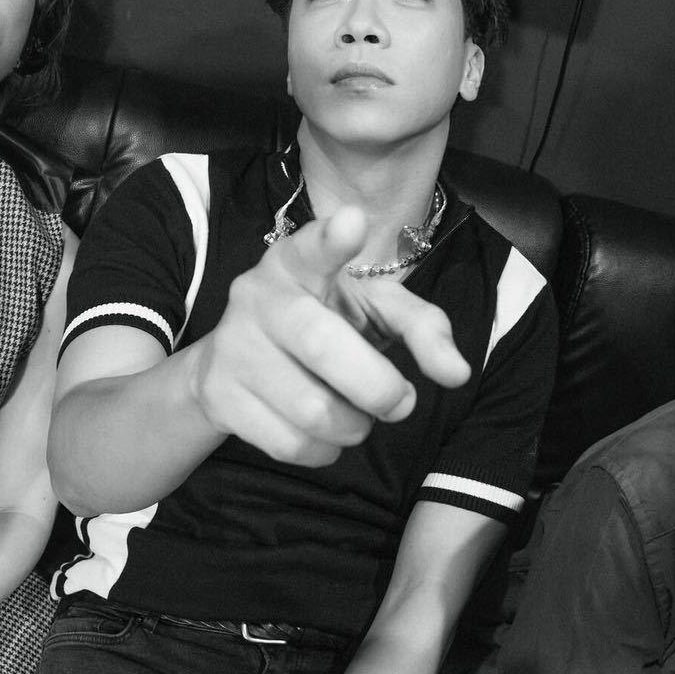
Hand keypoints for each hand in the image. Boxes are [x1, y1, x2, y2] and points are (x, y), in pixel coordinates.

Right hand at [186, 207, 470, 464]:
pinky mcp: (218, 395)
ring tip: (355, 416)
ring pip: (313, 411)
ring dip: (354, 427)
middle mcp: (257, 297)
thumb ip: (421, 328)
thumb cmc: (323, 325)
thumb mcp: (373, 311)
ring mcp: (232, 347)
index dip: (332, 239)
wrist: (234, 361)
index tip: (353, 223)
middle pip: (324, 347)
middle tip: (400, 402)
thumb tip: (456, 373)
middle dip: (378, 388)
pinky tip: (322, 433)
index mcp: (297, 263)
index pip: (313, 247)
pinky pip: (289, 444)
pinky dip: (323, 450)